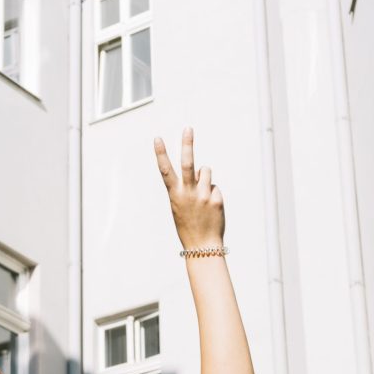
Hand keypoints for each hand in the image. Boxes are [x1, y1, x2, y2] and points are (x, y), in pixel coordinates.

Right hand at [153, 128, 224, 248]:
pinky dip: (213, 194)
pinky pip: (215, 186)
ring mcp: (203, 195)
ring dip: (205, 178)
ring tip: (202, 195)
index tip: (157, 138)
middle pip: (188, 163)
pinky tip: (210, 208)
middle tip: (188, 128)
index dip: (160, 153)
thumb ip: (187, 188)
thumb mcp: (180, 206)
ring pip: (206, 171)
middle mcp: (188, 192)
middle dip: (187, 144)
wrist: (202, 245)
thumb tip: (202, 169)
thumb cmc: (189, 225)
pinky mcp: (216, 199)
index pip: (165, 170)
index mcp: (175, 194)